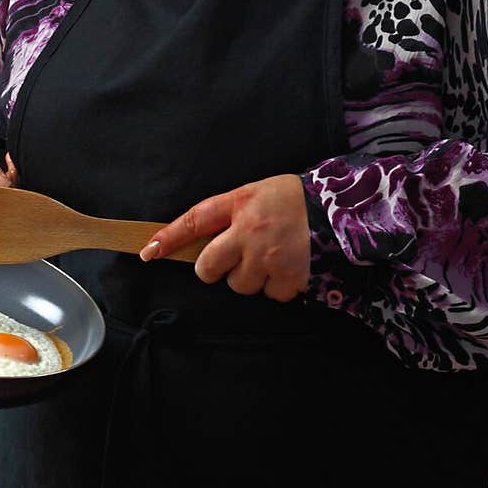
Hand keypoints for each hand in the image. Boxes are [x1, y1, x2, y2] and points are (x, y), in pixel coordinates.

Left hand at [140, 174, 309, 301]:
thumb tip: (202, 239)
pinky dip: (276, 287)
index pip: (195, 220)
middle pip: (209, 267)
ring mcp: (268, 257)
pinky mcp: (288, 278)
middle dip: (215, 268)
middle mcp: (249, 231)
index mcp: (240, 203)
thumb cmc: (293, 199)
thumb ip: (229, 213)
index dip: (170, 237)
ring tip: (270, 257)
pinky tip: (288, 267)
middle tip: (233, 258)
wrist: (338, 209)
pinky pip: (269, 295)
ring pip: (239, 285)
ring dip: (250, 277)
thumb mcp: (256, 193)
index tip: (149, 251)